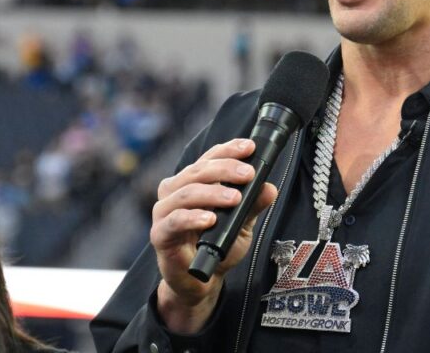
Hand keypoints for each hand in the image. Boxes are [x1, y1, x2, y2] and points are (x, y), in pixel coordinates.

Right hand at [150, 138, 278, 333]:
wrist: (199, 280)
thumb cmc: (215, 246)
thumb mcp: (241, 224)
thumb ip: (252, 205)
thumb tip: (269, 188)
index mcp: (192, 182)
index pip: (209, 158)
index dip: (229, 149)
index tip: (250, 147)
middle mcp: (175, 191)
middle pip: (198, 171)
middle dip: (226, 169)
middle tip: (249, 175)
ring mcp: (164, 212)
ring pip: (186, 193)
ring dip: (213, 193)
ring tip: (234, 199)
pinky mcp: (160, 234)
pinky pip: (174, 221)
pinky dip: (192, 218)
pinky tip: (210, 219)